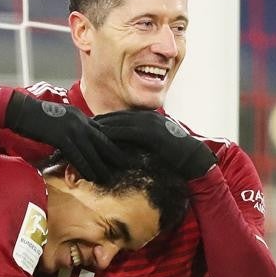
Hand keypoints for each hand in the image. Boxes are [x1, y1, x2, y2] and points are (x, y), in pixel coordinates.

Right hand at [4, 90, 127, 182]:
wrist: (19, 110)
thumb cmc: (35, 117)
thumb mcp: (58, 118)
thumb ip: (70, 127)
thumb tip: (77, 141)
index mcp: (79, 115)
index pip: (100, 131)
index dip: (110, 143)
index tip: (120, 154)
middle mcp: (79, 120)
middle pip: (101, 139)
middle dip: (113, 154)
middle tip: (125, 165)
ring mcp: (71, 128)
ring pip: (91, 150)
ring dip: (100, 166)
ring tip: (107, 178)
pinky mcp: (61, 136)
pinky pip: (77, 155)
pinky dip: (85, 167)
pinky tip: (90, 176)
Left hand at [94, 109, 216, 178]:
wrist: (195, 159)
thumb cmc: (177, 157)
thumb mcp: (157, 146)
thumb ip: (142, 143)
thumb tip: (126, 150)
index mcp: (149, 119)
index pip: (121, 117)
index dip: (105, 121)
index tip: (89, 125)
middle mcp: (148, 117)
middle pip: (116, 116)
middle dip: (98, 121)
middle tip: (80, 126)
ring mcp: (150, 123)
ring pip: (119, 121)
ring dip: (102, 125)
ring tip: (85, 130)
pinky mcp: (151, 133)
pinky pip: (128, 131)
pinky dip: (113, 133)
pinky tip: (100, 137)